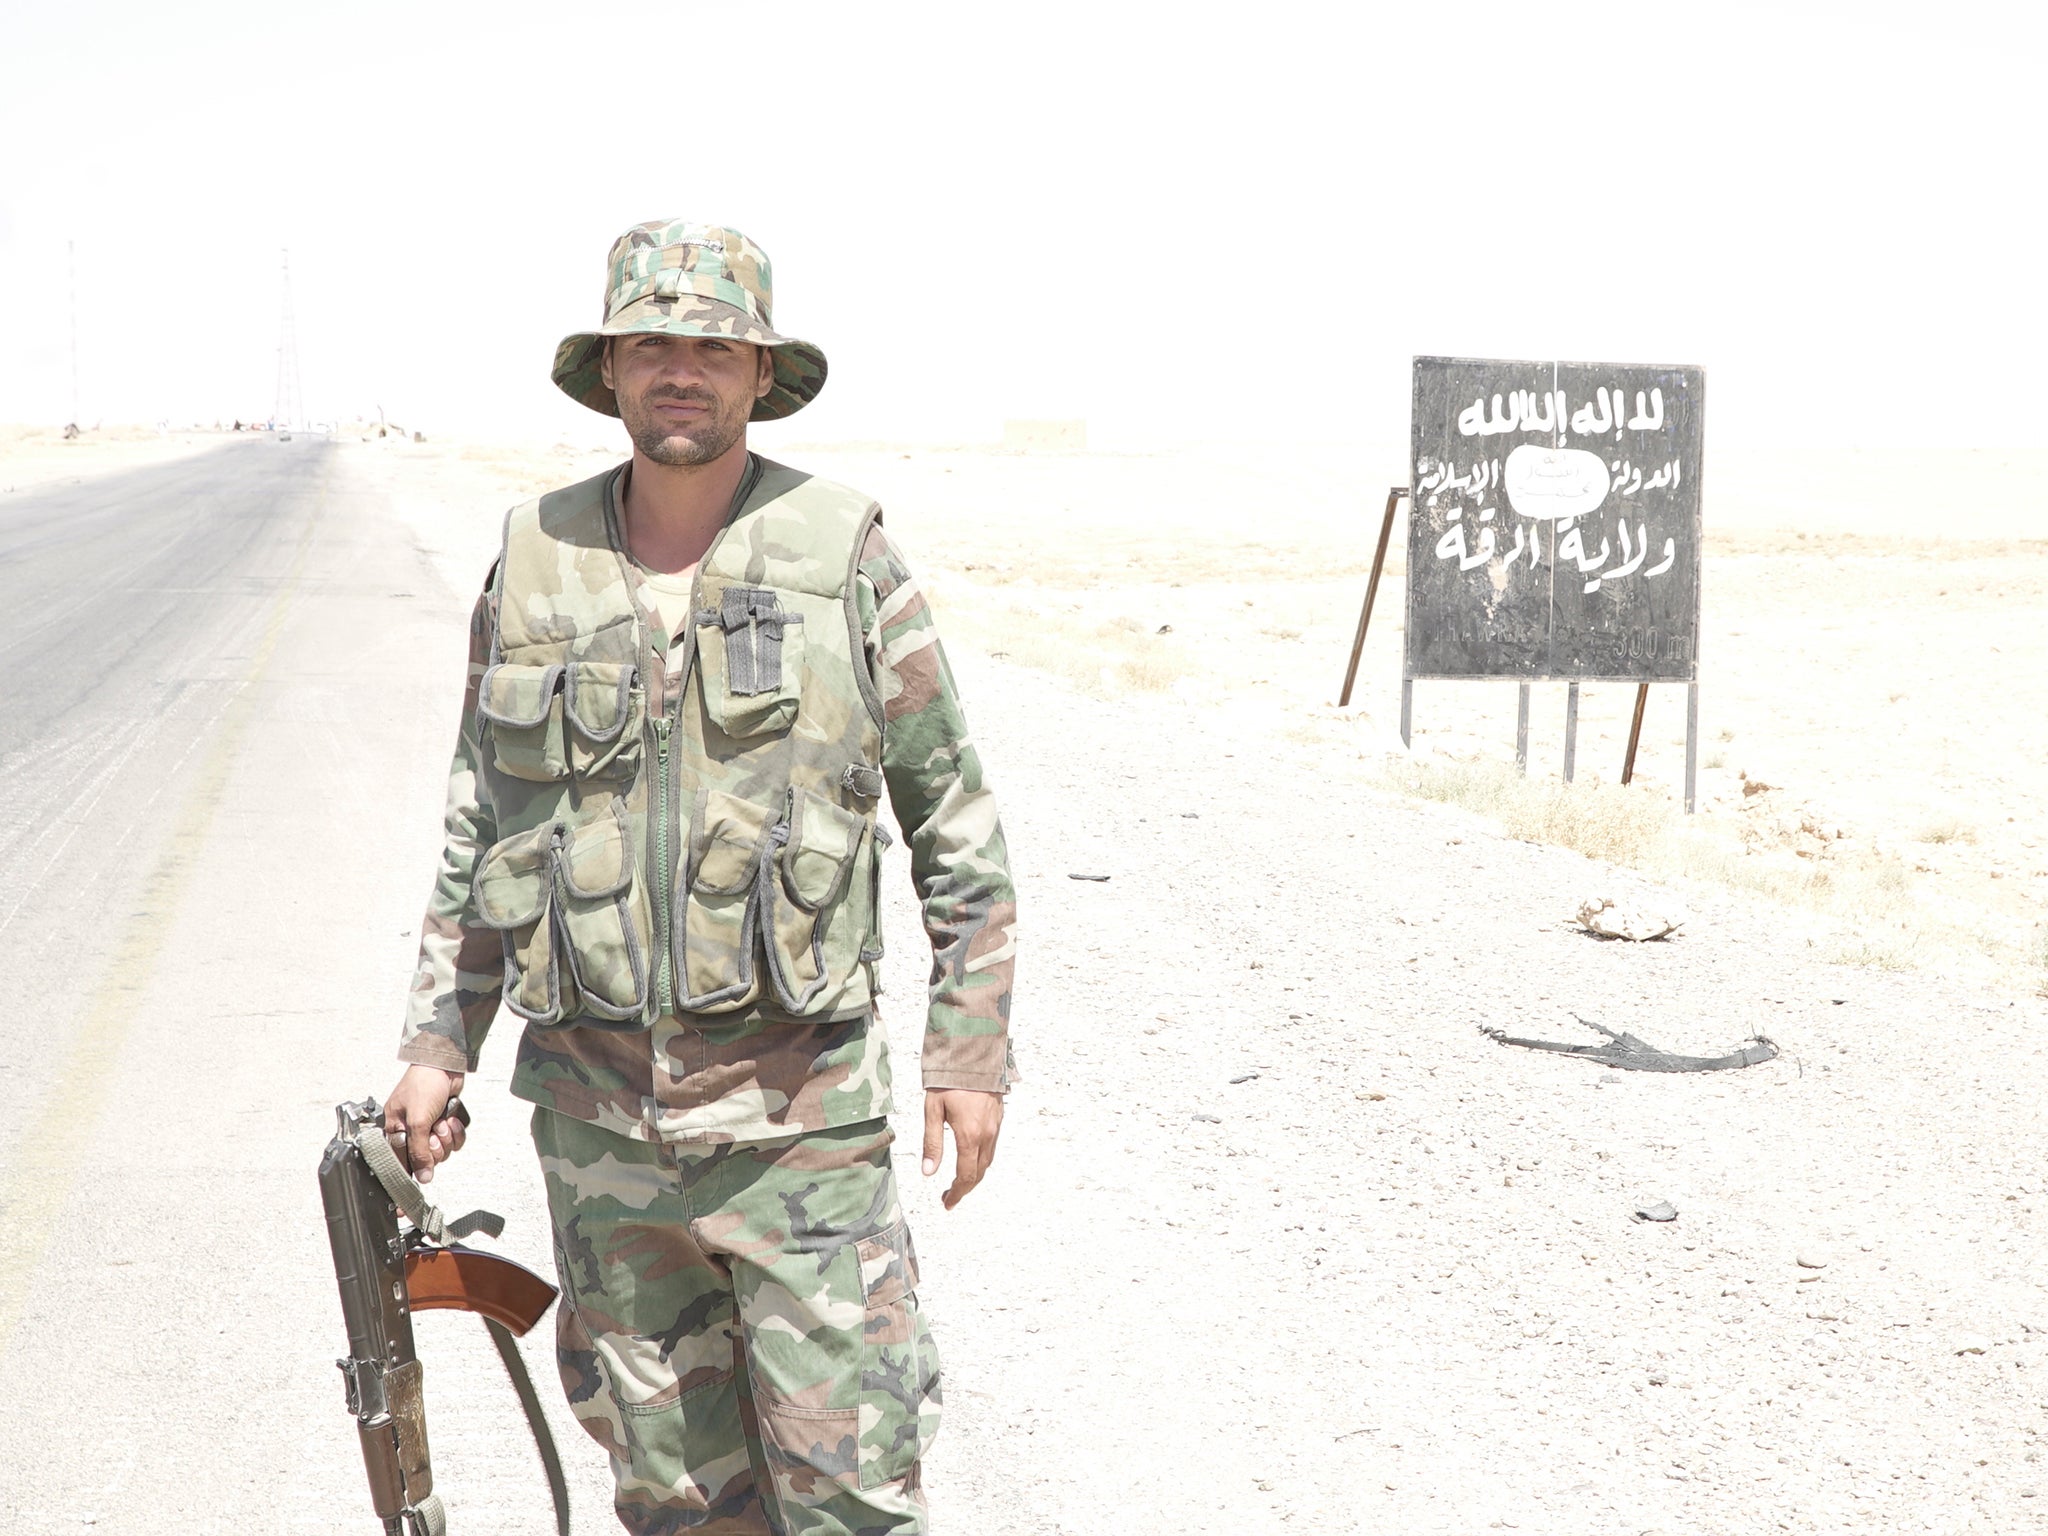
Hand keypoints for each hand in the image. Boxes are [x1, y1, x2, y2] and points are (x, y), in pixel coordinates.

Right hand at [384, 1064, 467, 1184]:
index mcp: (394, 1131)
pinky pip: (453, 1141)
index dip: (410, 1172)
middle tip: (434, 1133)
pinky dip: (456, 1132)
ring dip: (446, 1137)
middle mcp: (410, 1132)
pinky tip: (451, 1119)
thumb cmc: (423, 1085)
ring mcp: (429, 1128)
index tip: (413, 1188)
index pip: (399, 1163)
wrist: (445, 1066)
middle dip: (435, 1147)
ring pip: (442, 1151)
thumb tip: (422, 1177)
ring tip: (443, 1122)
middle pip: (426, 1159)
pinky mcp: (444, 1124)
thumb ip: (418, 1151)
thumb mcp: (417, 1121)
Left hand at [922, 1089, 1002, 1210]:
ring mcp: (995, 1127)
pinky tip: (970, 1158)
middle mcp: (987, 1135)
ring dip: (974, 1175)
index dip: (957, 1193)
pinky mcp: (998, 1118)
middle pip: (979, 1172)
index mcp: (969, 1135)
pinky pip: (992, 1147)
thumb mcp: (933, 1111)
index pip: (966, 1175)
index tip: (947, 1202)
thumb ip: (932, 1143)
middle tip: (948, 1197)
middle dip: (964, 1188)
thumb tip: (929, 1172)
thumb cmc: (949, 1080)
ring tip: (958, 1181)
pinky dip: (981, 1160)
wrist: (974, 1054)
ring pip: (987, 1161)